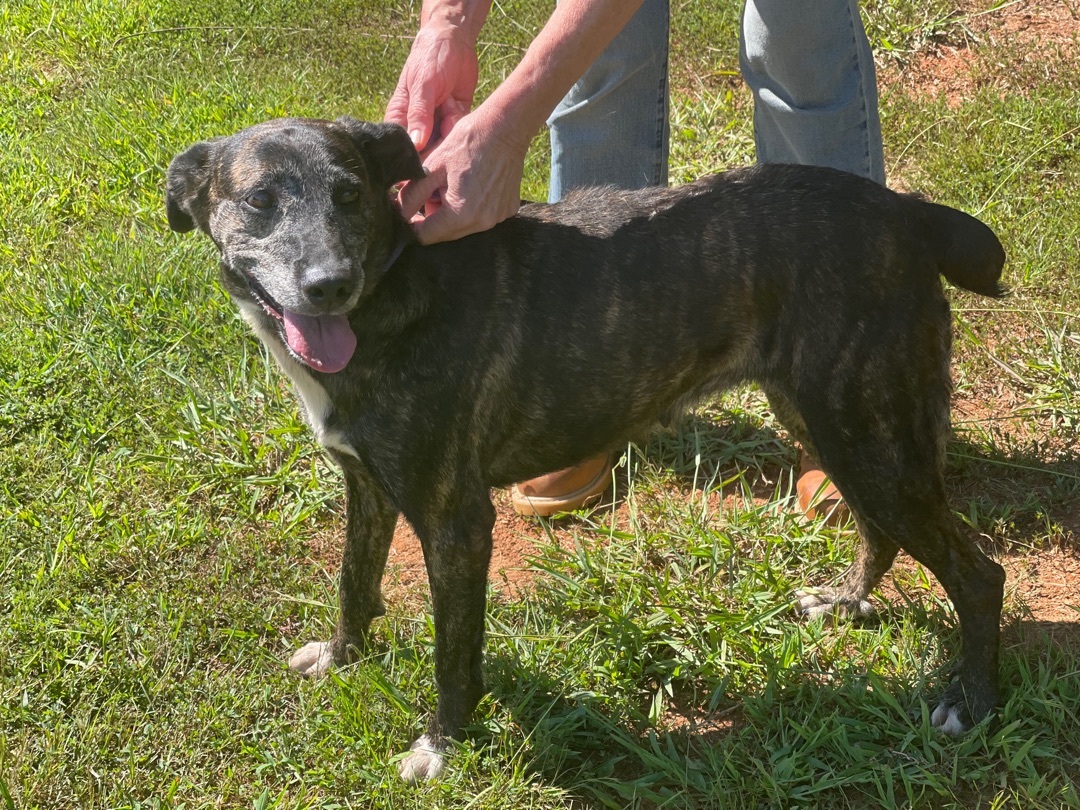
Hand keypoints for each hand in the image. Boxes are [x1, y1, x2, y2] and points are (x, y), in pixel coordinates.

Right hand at [385, 23, 478, 152]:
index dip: (411, 155)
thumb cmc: (430, 59)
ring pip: (444, 143)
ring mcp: (437, 123)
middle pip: (425, 151)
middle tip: (442, 118)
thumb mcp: (423, 85)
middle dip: (436, 141)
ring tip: (448, 103)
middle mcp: (418, 124)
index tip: (423, 154)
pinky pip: (459, 132)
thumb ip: (419, 114)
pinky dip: (459, 119)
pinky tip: (455, 102)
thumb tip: (415, 143)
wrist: (455, 41)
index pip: (401, 146)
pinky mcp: (455, 120)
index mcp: (401, 117)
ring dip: (449, 127)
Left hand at [397, 108, 527, 244]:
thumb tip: (398, 213)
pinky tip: (472, 185)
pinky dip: (472, 208)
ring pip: (464, 227)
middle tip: (432, 191)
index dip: (412, 226)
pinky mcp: (507, 211)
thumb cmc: (467, 141)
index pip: (427, 236)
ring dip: (453, 213)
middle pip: (446, 234)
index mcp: (460, 214)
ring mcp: (497, 218)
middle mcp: (481, 223)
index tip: (407, 212)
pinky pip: (481, 218)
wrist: (506, 128)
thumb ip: (412, 195)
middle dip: (434, 218)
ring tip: (453, 184)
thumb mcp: (431, 166)